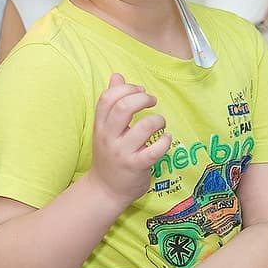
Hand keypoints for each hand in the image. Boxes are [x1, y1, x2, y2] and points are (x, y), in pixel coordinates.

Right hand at [90, 74, 171, 205]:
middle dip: (142, 98)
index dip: (126, 88)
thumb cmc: (109, 155)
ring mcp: (122, 153)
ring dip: (158, 120)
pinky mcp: (136, 166)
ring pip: (143, 127)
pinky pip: (155, 151)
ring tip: (160, 123)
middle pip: (123, 107)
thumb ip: (111, 103)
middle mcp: (109, 137)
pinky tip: (167, 139)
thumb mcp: (105, 129)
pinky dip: (166, 141)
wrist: (105, 190)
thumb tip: (117, 76)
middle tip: (152, 101)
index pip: (108, 98)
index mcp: (100, 125)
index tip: (140, 90)